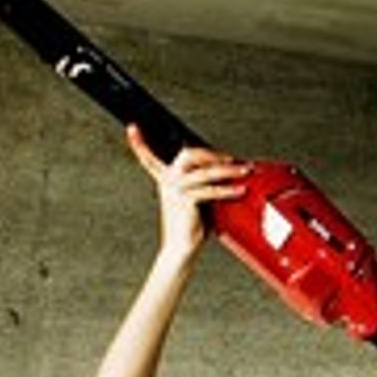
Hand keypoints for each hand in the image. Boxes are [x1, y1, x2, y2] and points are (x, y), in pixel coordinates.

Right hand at [126, 124, 250, 260]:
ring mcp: (174, 190)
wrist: (182, 248)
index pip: (149, 158)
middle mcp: (167, 181)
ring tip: (245, 171)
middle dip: (212, 153)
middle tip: (231, 159)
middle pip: (188, 154)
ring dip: (229, 171)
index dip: (139, 144)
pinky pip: (210, 190)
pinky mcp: (184, 200)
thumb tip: (230, 170)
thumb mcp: (197, 197)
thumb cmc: (192, 225)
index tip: (131, 128)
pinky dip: (227, 190)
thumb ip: (204, 181)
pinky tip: (239, 190)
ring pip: (205, 172)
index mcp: (166, 178)